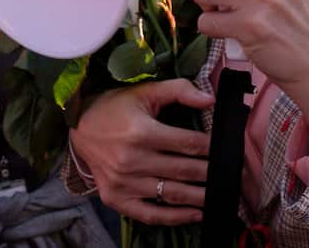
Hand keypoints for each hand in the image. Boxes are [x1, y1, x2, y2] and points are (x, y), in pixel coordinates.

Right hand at [69, 80, 212, 225]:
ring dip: (200, 197)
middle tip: (230, 174)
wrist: (79, 126)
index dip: (211, 147)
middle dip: (211, 172)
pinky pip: (150, 214)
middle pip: (184, 170)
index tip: (226, 149)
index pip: (188, 143)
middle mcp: (133, 160)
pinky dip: (175, 218)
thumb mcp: (145, 92)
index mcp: (142, 132)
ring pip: (172, 194)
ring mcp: (124, 183)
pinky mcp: (116, 198)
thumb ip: (179, 91)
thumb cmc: (114, 107)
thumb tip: (211, 100)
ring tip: (219, 194)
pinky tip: (196, 214)